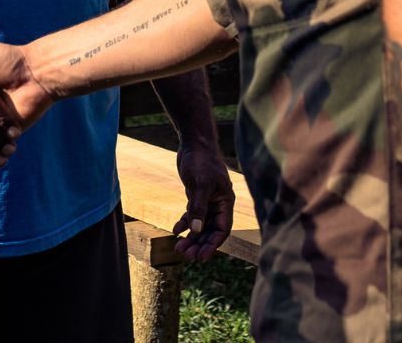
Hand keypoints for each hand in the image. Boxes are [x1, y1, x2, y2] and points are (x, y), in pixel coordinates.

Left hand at [172, 140, 234, 260]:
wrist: (194, 143)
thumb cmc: (201, 161)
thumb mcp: (200, 184)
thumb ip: (198, 208)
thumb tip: (195, 232)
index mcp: (226, 201)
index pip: (222, 229)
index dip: (212, 244)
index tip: (201, 257)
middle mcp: (219, 204)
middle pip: (210, 231)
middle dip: (200, 244)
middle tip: (187, 256)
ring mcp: (207, 201)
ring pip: (200, 225)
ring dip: (191, 237)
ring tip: (179, 248)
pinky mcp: (196, 196)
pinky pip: (192, 216)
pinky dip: (184, 224)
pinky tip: (175, 231)